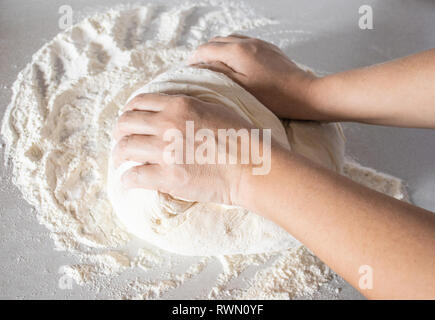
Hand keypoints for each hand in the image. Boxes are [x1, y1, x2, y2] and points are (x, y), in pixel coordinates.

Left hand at [112, 93, 257, 204]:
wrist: (251, 165)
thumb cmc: (241, 137)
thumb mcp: (215, 108)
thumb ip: (190, 106)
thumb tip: (174, 110)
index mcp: (178, 105)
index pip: (138, 102)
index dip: (128, 111)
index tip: (129, 121)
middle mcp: (167, 124)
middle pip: (125, 123)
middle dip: (118, 133)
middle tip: (120, 141)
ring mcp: (165, 151)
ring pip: (125, 148)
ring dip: (118, 155)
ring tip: (120, 161)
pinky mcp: (168, 176)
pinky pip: (134, 176)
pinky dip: (127, 179)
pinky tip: (128, 181)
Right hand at [189, 35, 322, 119]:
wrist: (304, 93)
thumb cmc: (273, 97)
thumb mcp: (241, 88)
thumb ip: (219, 74)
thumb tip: (201, 66)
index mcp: (237, 52)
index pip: (206, 49)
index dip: (194, 58)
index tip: (188, 69)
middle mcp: (247, 42)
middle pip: (217, 40)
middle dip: (205, 52)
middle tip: (199, 67)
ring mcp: (259, 43)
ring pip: (231, 39)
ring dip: (219, 49)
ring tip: (214, 64)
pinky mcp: (269, 48)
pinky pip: (244, 42)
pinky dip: (233, 49)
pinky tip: (234, 62)